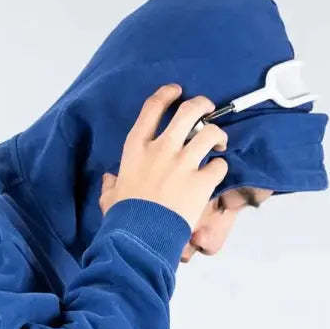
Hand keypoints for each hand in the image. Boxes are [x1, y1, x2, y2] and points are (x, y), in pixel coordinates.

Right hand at [98, 84, 227, 232]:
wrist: (139, 238)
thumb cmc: (123, 218)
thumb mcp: (110, 197)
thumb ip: (111, 185)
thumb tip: (109, 180)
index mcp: (136, 149)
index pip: (153, 107)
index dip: (167, 94)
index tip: (176, 91)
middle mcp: (161, 149)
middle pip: (189, 111)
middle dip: (202, 105)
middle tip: (208, 109)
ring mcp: (183, 164)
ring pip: (210, 132)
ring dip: (217, 134)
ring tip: (218, 143)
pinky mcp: (200, 182)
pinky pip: (219, 165)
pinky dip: (220, 166)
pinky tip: (215, 172)